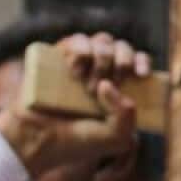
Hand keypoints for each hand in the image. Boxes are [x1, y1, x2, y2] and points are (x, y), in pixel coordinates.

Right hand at [0, 32, 150, 177]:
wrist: (38, 139)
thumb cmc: (78, 141)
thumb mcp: (117, 137)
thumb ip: (127, 114)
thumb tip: (107, 84)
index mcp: (121, 86)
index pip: (139, 61)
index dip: (142, 61)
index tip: (140, 75)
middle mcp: (103, 70)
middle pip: (123, 47)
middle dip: (121, 64)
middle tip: (105, 87)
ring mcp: (81, 61)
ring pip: (103, 40)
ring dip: (103, 59)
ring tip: (88, 87)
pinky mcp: (59, 56)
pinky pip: (78, 39)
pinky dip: (81, 51)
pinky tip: (75, 72)